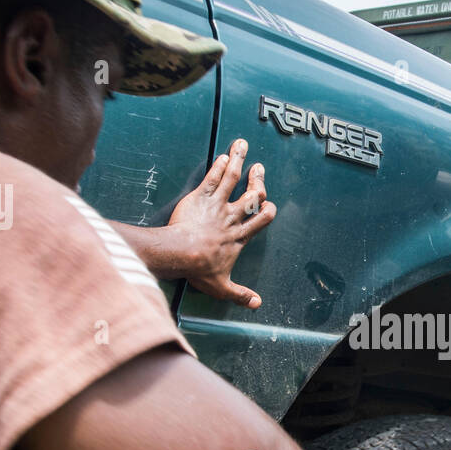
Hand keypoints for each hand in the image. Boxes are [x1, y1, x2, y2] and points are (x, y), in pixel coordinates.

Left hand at [157, 138, 276, 306]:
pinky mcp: (201, 197)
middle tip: (259, 169)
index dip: (267, 210)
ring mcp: (217, 204)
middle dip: (258, 180)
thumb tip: (257, 304)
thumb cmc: (200, 269)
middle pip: (252, 195)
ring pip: (233, 179)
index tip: (269, 205)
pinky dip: (219, 165)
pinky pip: (213, 178)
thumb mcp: (222, 286)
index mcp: (239, 237)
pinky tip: (224, 155)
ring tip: (243, 145)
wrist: (181, 254)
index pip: (261, 220)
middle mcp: (232, 217)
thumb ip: (240, 294)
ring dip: (240, 160)